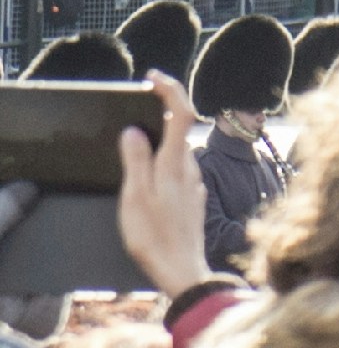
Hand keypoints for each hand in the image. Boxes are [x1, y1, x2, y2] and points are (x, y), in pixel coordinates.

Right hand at [115, 71, 205, 292]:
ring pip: (177, 151)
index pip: (181, 113)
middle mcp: (190, 169)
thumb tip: (134, 130)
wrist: (182, 270)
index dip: (170, 90)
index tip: (153, 77)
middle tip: (135, 108)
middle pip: (179, 130)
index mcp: (175, 164)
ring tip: (134, 143)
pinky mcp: (192, 198)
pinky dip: (163, 162)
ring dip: (160, 142)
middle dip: (160, 114)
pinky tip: (148, 176)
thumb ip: (136, 161)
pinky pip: (177, 170)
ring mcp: (194, 184)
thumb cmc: (155, 236)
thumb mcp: (135, 196)